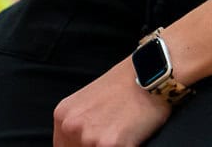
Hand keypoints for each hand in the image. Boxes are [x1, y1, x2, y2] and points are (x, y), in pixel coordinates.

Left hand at [53, 56, 170, 146]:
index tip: (93, 144)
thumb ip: (79, 126)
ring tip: (122, 134)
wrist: (149, 73)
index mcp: (62, 116)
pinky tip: (131, 138)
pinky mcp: (112, 144)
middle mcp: (71, 126)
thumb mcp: (87, 104)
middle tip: (110, 137)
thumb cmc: (124, 86)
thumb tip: (78, 144)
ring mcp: (90, 137)